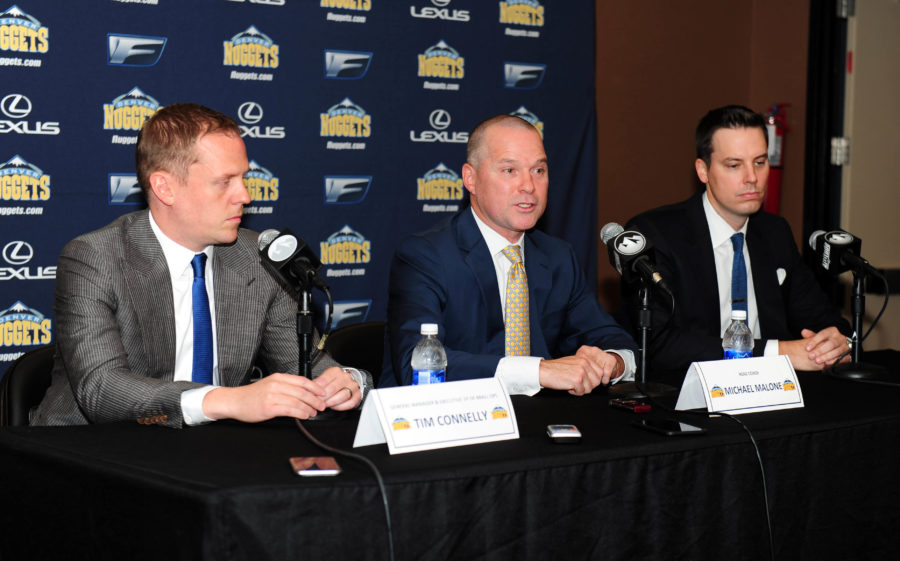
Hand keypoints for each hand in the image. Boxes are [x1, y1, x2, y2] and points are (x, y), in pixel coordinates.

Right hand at [201, 372, 334, 422]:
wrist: (235, 401)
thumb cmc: (252, 395)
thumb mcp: (270, 385)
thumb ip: (286, 387)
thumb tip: (304, 392)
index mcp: (278, 378)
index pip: (302, 380)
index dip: (315, 387)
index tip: (323, 394)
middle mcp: (276, 384)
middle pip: (302, 391)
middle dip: (315, 399)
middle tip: (321, 406)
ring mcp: (272, 395)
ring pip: (298, 401)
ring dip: (309, 408)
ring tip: (313, 413)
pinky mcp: (269, 407)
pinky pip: (290, 410)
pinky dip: (300, 413)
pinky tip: (304, 416)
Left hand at [313, 366, 361, 410]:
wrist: (346, 383)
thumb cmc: (333, 382)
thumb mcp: (324, 379)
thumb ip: (317, 384)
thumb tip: (308, 390)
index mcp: (336, 372)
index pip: (325, 380)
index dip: (317, 389)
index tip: (311, 395)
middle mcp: (346, 377)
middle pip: (333, 388)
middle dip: (323, 397)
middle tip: (316, 403)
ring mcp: (353, 386)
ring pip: (343, 395)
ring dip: (332, 402)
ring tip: (325, 405)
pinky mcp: (357, 395)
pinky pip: (350, 403)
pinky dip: (341, 406)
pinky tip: (335, 407)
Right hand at [538, 346, 622, 395]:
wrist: (543, 371)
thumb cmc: (556, 368)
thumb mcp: (574, 363)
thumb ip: (586, 367)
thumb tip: (596, 377)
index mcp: (585, 358)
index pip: (600, 372)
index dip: (593, 380)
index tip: (586, 381)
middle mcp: (585, 363)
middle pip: (597, 382)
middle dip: (588, 386)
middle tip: (577, 384)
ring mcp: (581, 371)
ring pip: (590, 388)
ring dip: (581, 390)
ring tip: (571, 384)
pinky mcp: (577, 380)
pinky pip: (581, 392)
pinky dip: (574, 392)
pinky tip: (568, 387)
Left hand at [779, 327, 850, 370]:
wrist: (835, 349)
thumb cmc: (825, 343)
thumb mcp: (818, 338)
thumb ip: (811, 335)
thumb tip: (804, 332)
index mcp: (833, 331)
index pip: (823, 334)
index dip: (814, 341)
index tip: (807, 348)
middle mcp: (840, 338)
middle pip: (831, 343)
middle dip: (820, 350)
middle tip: (811, 356)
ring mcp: (845, 346)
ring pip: (837, 351)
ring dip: (826, 356)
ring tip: (817, 360)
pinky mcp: (848, 355)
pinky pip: (842, 358)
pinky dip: (834, 361)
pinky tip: (826, 363)